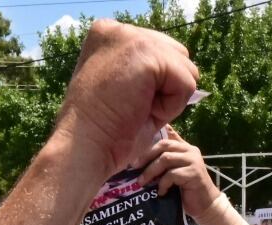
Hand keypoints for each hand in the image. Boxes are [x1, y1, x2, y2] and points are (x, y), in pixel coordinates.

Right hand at [52, 20, 199, 175]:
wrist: (84, 148)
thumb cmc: (104, 131)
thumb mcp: (125, 90)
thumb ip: (147, 72)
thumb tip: (186, 74)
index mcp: (108, 35)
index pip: (159, 51)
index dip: (154, 86)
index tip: (125, 103)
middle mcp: (117, 29)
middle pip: (177, 55)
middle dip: (165, 89)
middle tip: (132, 109)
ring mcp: (131, 37)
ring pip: (185, 67)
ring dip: (168, 99)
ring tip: (136, 109)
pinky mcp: (146, 53)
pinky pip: (186, 82)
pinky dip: (171, 107)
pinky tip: (142, 112)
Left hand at [138, 128, 220, 218]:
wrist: (205, 205)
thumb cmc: (186, 190)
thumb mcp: (174, 173)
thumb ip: (164, 163)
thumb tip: (140, 160)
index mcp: (185, 148)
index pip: (167, 136)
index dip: (152, 137)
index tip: (136, 147)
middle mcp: (190, 151)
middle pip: (163, 145)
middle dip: (146, 156)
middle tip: (134, 167)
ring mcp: (193, 161)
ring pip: (165, 159)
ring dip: (151, 171)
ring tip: (142, 182)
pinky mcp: (194, 173)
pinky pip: (172, 174)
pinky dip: (163, 184)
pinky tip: (161, 192)